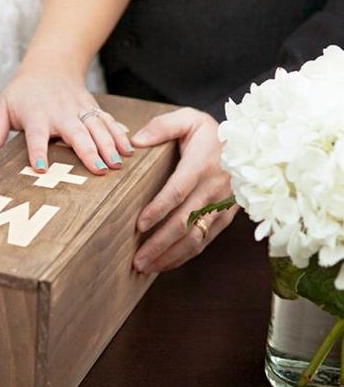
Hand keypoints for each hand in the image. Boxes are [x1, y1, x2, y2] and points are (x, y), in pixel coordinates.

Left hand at [0, 65, 133, 173]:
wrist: (49, 67)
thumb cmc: (23, 93)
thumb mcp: (2, 108)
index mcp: (36, 115)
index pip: (35, 135)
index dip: (37, 151)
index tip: (40, 168)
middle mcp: (60, 113)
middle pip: (76, 133)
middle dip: (88, 151)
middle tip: (99, 170)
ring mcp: (80, 110)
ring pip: (97, 128)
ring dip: (109, 145)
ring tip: (118, 164)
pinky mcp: (93, 109)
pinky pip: (108, 122)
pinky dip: (119, 135)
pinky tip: (129, 150)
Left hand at [131, 107, 238, 273]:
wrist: (250, 143)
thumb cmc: (211, 132)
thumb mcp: (188, 119)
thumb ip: (161, 126)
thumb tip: (135, 141)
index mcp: (202, 164)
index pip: (178, 191)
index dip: (159, 210)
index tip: (139, 225)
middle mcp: (214, 189)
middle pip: (185, 222)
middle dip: (159, 244)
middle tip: (137, 260)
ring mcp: (222, 206)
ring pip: (195, 238)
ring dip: (170, 255)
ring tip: (145, 267)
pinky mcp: (226, 217)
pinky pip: (205, 241)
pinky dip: (185, 255)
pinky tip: (165, 264)